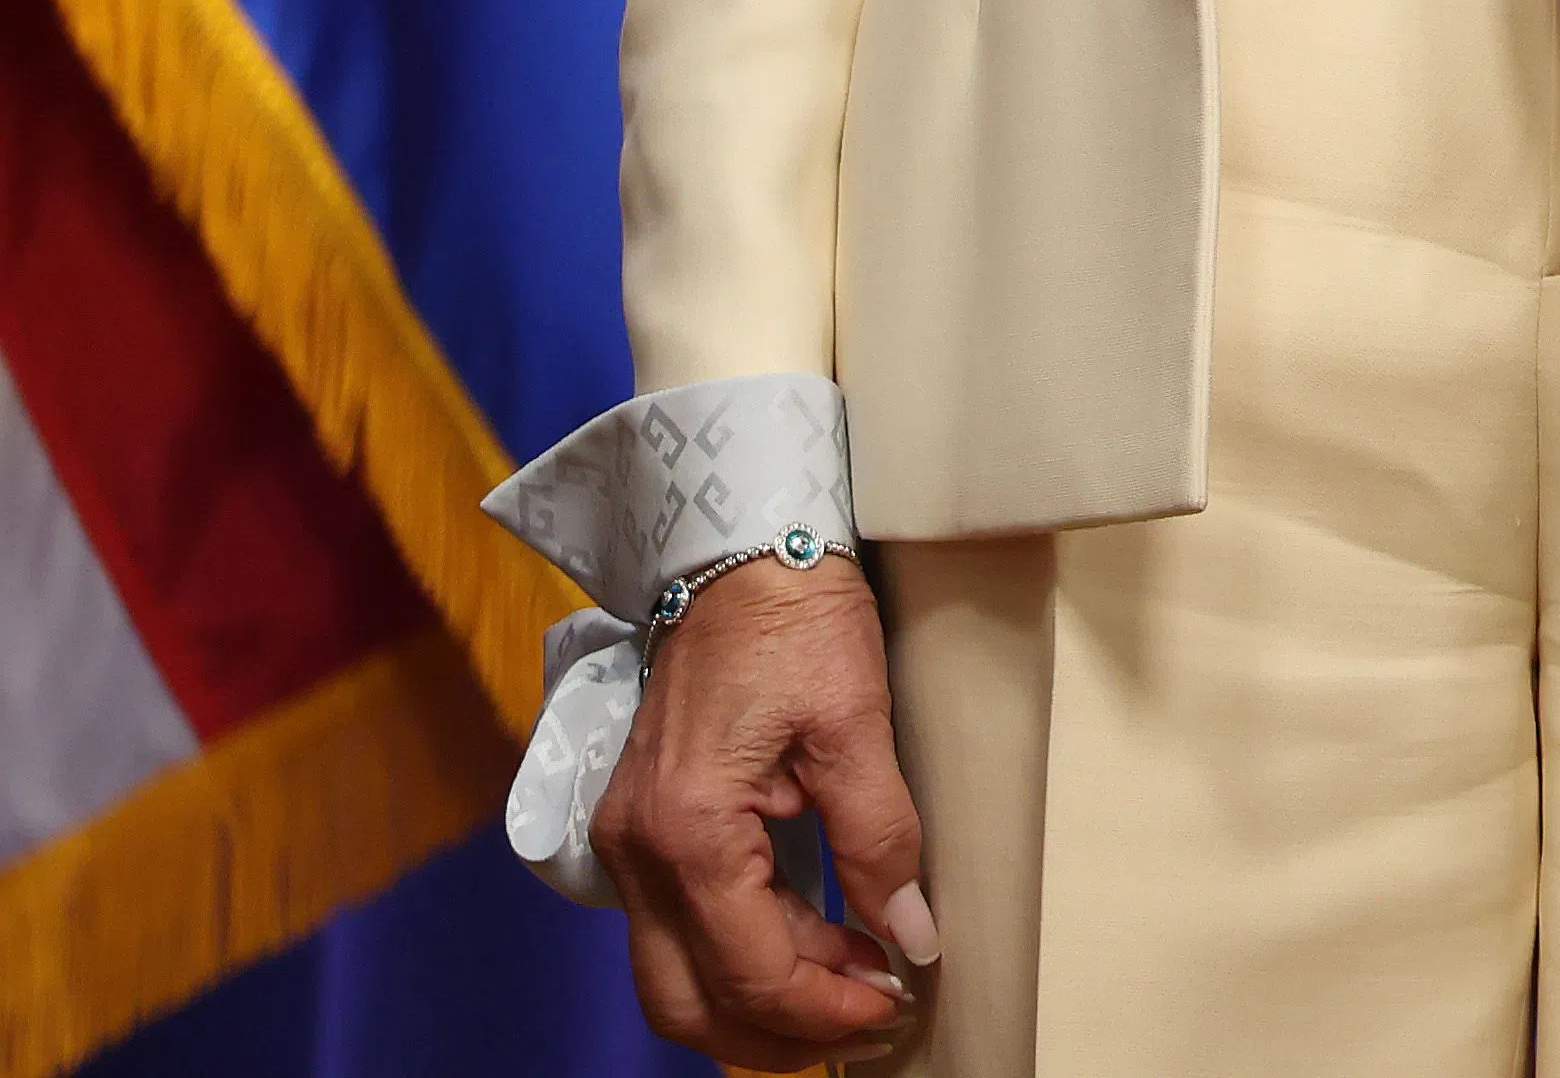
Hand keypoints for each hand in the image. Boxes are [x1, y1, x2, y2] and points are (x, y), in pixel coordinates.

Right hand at [594, 555, 927, 1063]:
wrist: (737, 552)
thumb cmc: (796, 621)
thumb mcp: (858, 722)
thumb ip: (879, 839)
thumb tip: (908, 936)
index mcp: (688, 830)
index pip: (750, 969)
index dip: (825, 1005)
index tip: (894, 1003)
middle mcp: (637, 851)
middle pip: (688, 1000)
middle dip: (778, 1032)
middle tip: (869, 1023)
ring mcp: (627, 843)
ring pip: (673, 976)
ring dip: (756, 1004)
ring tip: (850, 992)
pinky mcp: (640, 829)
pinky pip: (676, 929)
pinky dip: (736, 958)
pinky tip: (807, 948)